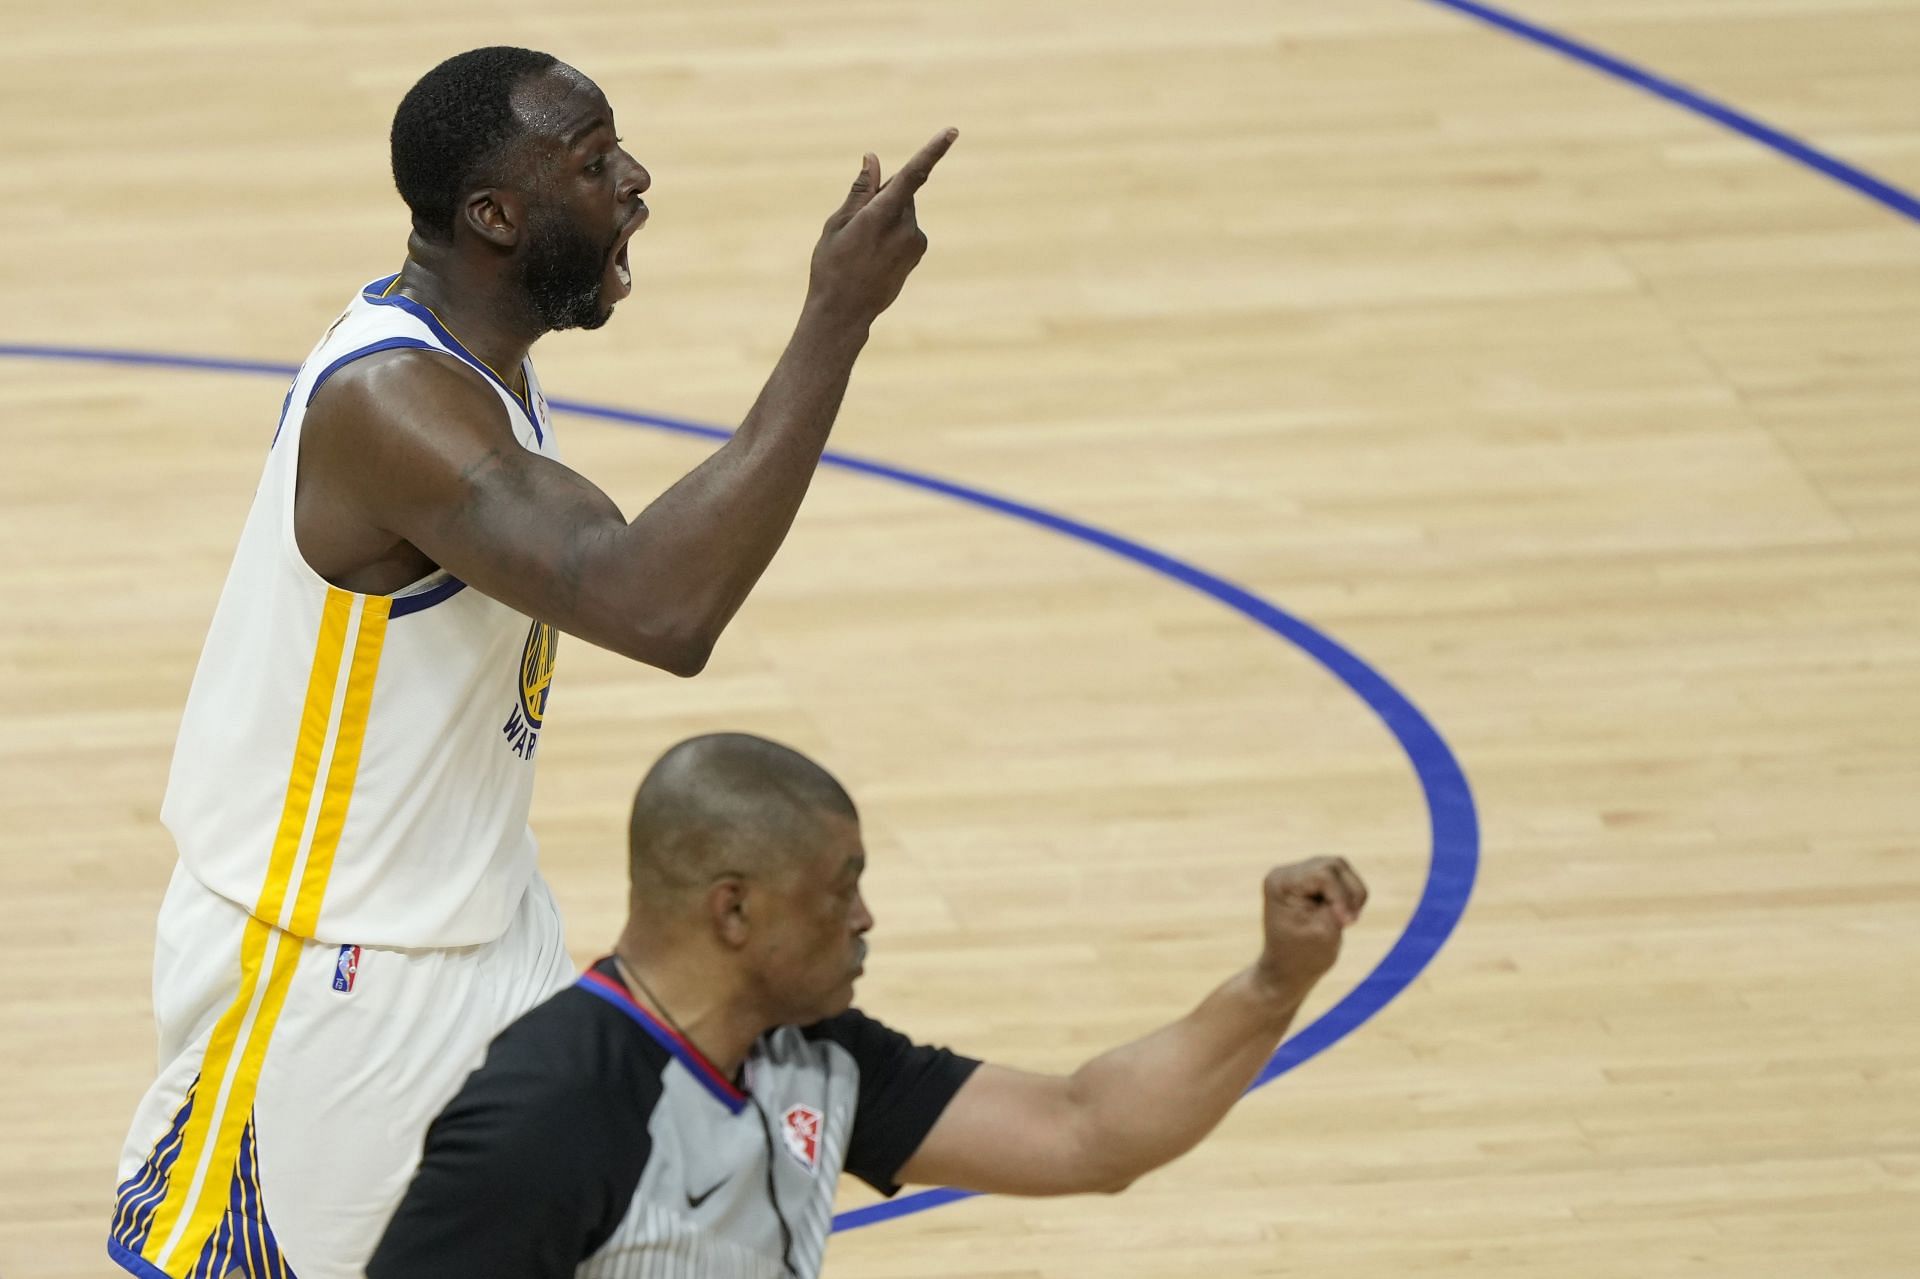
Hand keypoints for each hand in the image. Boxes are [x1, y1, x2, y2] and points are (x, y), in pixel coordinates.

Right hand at [806, 128, 958, 325]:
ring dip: (887, 215)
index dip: (932, 151)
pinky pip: (907, 227)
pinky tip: (875, 254)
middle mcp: (905, 227)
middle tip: (856, 223)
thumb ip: (860, 190)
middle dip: (882, 195)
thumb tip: (874, 158)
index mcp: (881, 216)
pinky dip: (893, 230)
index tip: (952, 131)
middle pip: (900, 191)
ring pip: (903, 209)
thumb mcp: (838, 224)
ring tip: (863, 245)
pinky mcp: (919, 250)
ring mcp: (915, 241)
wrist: (845, 313)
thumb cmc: (832, 266)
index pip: (912, 176)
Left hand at [1253, 857, 1367, 1005]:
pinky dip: (1348, 895)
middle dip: (1349, 894)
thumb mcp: (1325, 932)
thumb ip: (1340, 906)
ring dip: (1351, 894)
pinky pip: (1339, 876)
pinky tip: (1341, 915)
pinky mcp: (1309, 881)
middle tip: (1349, 922)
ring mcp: (1297, 874)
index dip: (1342, 897)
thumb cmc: (1303, 957)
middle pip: (1334, 866)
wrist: (1287, 971)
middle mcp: (1286, 873)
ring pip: (1340, 868)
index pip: (1323, 875)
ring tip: (1346, 920)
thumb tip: (1352, 886)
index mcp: (1281, 883)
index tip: (1346, 924)